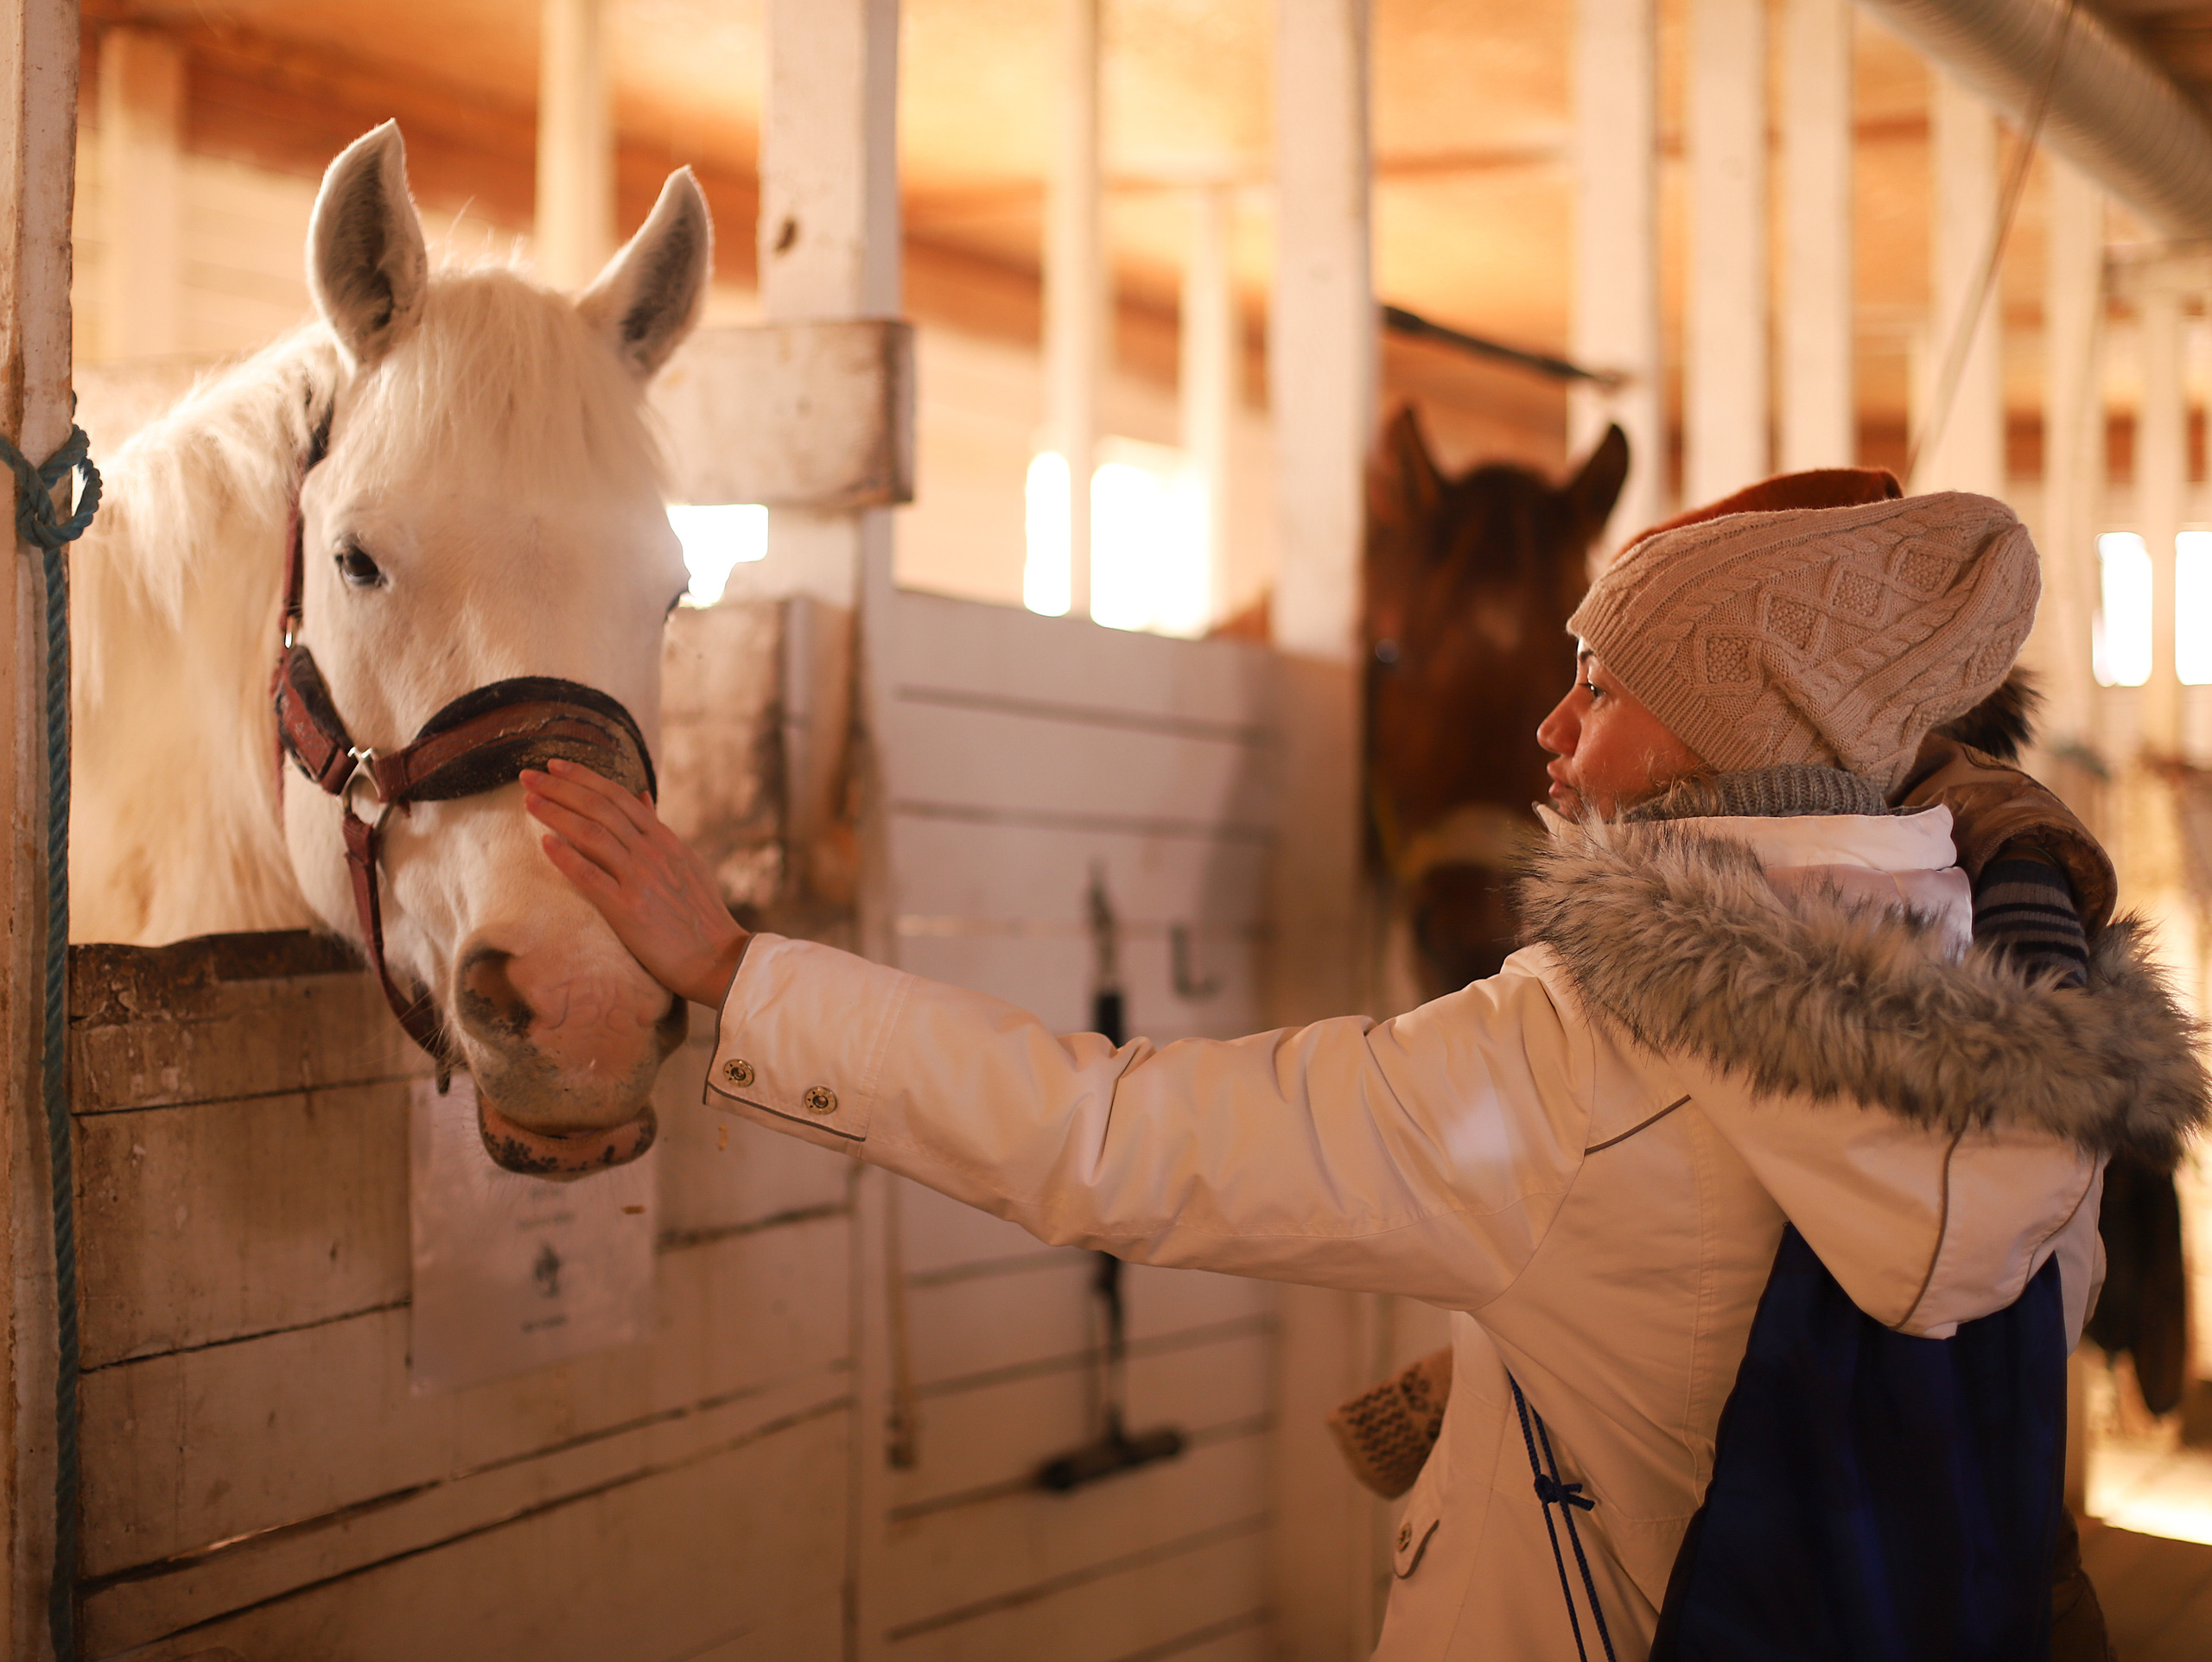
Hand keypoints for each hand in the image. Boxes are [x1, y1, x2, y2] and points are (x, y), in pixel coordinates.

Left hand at [521, 759, 749, 1007]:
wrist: (718, 958)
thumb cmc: (702, 915)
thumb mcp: (687, 862)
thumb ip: (660, 829)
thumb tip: (643, 796)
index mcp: (665, 840)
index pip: (619, 797)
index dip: (584, 777)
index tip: (555, 765)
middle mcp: (652, 852)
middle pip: (600, 808)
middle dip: (561, 787)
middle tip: (528, 775)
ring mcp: (640, 879)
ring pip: (592, 834)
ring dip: (557, 813)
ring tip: (529, 800)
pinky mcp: (628, 909)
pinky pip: (590, 877)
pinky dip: (566, 857)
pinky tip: (544, 842)